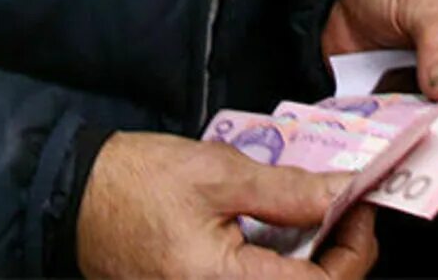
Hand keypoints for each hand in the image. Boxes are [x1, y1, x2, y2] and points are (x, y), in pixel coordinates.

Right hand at [75, 132, 378, 278]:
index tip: (362, 206)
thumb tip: (347, 192)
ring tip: (319, 213)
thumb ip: (290, 190)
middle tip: (347, 208)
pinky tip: (286, 230)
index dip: (356, 248)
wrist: (75, 197)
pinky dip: (283, 265)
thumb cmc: (134, 182)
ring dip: (315, 261)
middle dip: (340, 255)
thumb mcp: (219, 173)